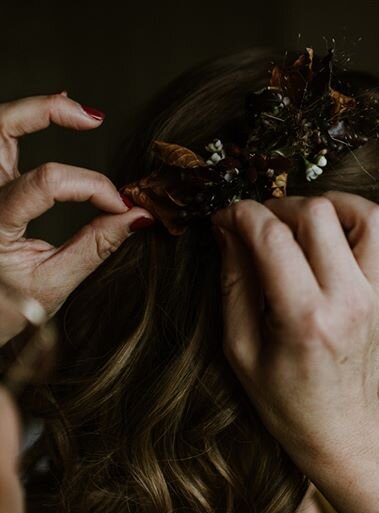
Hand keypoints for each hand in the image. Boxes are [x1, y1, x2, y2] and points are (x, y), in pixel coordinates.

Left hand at [0, 93, 153, 342]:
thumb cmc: (8, 308)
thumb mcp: (54, 284)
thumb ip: (96, 246)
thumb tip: (137, 217)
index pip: (47, 182)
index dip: (94, 187)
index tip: (123, 208)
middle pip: (0, 128)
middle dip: (49, 112)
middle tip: (92, 119)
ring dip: (34, 111)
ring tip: (74, 110)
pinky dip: (23, 124)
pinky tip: (50, 116)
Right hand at [212, 192, 378, 467]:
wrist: (339, 426)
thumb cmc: (283, 397)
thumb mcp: (240, 349)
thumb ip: (234, 284)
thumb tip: (229, 230)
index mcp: (304, 319)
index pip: (272, 237)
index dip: (241, 215)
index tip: (226, 219)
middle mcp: (349, 301)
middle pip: (319, 213)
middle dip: (280, 207)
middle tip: (263, 227)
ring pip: (369, 215)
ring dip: (333, 206)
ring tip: (308, 224)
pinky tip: (352, 234)